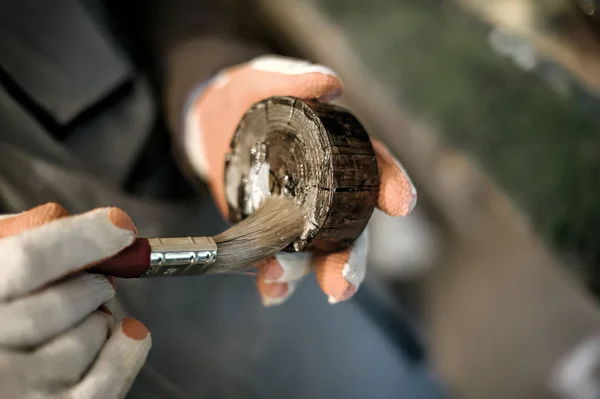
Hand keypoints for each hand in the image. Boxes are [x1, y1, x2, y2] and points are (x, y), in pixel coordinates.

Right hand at [0, 203, 150, 398]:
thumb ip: (10, 246)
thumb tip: (64, 221)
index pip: (31, 260)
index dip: (84, 238)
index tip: (120, 226)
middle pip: (65, 301)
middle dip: (93, 284)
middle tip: (95, 283)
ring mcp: (18, 390)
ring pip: (87, 339)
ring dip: (101, 321)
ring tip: (87, 318)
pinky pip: (106, 382)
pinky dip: (128, 352)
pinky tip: (129, 335)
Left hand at [189, 55, 415, 304]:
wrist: (216, 118)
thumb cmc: (252, 95)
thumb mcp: (268, 80)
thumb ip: (295, 79)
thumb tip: (329, 84)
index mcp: (339, 152)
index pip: (374, 168)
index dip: (390, 185)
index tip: (400, 203)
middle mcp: (326, 190)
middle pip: (350, 229)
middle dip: (350, 258)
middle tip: (342, 282)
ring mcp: (298, 214)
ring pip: (315, 252)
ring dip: (304, 273)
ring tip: (279, 278)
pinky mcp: (268, 228)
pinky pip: (277, 260)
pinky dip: (274, 281)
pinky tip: (269, 293)